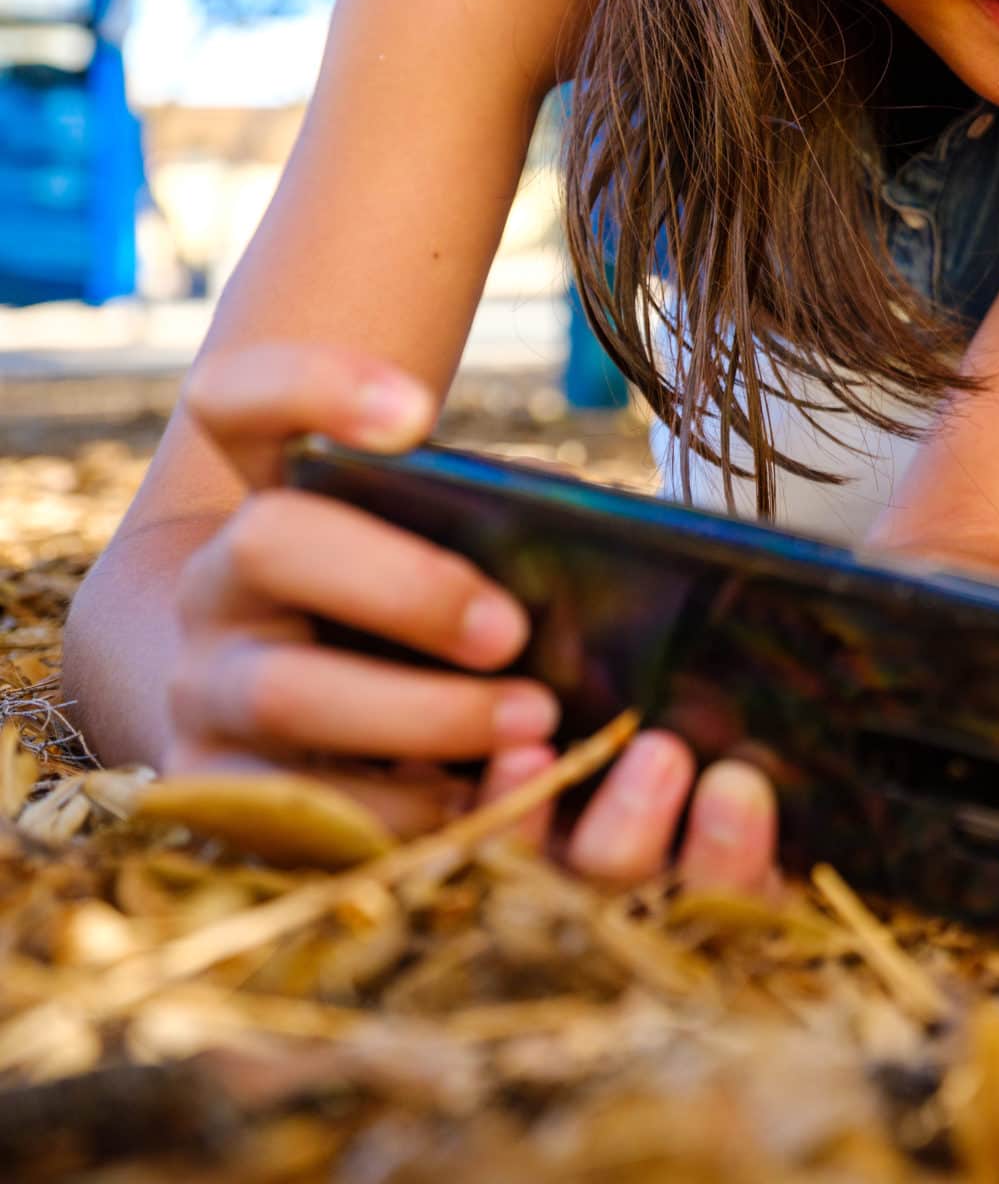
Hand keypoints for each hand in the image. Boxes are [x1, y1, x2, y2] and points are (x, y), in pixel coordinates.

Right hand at [169, 341, 778, 888]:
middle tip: (511, 628)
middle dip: (403, 584)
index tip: (417, 416)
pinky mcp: (218, 789)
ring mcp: (201, 686)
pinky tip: (481, 800)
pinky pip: (300, 807)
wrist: (281, 725)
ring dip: (420, 712)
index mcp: (267, 491)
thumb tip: (598, 543)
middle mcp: (214, 581)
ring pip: (282, 692)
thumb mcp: (426, 551)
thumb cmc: (394, 613)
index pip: (243, 398)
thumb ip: (478, 522)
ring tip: (534, 719)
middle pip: (270, 541)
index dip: (316, 387)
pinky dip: (401, 810)